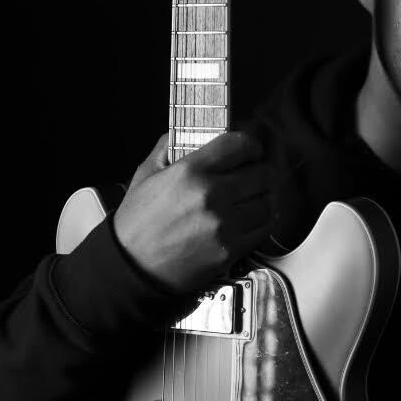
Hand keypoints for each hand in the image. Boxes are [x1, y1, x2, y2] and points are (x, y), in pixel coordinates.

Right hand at [113, 130, 274, 293]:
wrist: (132, 267)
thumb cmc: (137, 221)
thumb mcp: (146, 174)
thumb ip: (168, 147)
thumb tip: (190, 133)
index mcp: (190, 171)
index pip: (239, 145)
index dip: (249, 146)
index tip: (249, 151)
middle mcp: (212, 196)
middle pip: (262, 174)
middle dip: (260, 172)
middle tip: (253, 175)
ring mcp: (224, 225)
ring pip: (268, 202)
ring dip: (263, 197)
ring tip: (252, 198)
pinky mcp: (231, 250)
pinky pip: (264, 228)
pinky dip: (262, 220)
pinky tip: (251, 218)